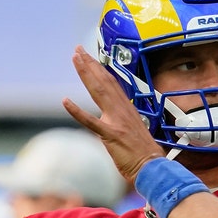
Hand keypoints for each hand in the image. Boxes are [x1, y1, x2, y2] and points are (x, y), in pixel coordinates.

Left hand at [63, 46, 164, 181]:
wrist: (152, 167)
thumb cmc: (144, 154)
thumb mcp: (133, 132)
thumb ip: (121, 123)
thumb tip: (114, 121)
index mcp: (126, 110)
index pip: (111, 83)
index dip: (100, 69)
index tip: (90, 57)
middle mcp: (122, 110)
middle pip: (104, 81)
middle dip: (90, 64)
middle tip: (78, 50)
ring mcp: (116, 121)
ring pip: (98, 92)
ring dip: (86, 74)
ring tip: (76, 60)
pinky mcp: (110, 135)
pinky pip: (90, 121)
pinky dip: (77, 111)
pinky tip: (65, 101)